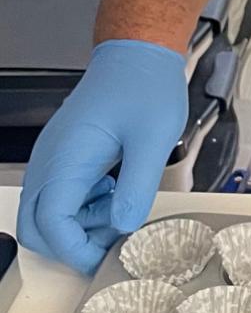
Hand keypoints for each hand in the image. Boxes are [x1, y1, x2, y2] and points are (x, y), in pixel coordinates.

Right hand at [17, 40, 188, 275]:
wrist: (137, 56)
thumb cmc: (144, 88)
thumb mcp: (153, 138)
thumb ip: (137, 186)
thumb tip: (123, 226)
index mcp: (66, 158)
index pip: (50, 224)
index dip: (75, 250)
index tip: (105, 257)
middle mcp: (50, 162)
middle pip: (35, 227)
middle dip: (71, 243)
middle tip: (112, 235)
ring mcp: (53, 160)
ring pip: (47, 215)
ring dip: (80, 224)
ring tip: (120, 203)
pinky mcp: (64, 159)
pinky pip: (61, 197)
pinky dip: (84, 207)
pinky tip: (114, 190)